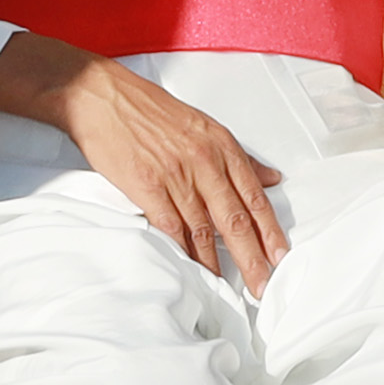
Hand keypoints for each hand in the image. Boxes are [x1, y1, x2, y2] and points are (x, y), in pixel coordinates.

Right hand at [60, 55, 292, 290]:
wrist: (103, 96)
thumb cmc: (150, 109)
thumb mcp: (204, 125)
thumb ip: (239, 157)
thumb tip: (271, 177)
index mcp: (221, 146)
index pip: (254, 197)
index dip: (269, 231)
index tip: (280, 256)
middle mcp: (204, 162)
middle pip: (235, 220)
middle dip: (252, 258)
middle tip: (263, 285)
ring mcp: (175, 177)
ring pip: (204, 230)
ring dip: (218, 264)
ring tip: (230, 288)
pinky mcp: (147, 188)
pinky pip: (171, 227)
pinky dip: (183, 252)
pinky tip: (192, 269)